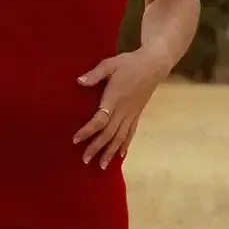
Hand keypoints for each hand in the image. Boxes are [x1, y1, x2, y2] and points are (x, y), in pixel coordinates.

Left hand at [73, 48, 164, 167]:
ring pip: (120, 137)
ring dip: (110, 152)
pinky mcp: (137, 114)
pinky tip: (120, 155)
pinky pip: (131, 133)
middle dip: (96, 148)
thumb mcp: (110, 63)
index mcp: (115, 98)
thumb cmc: (129, 63)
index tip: (75, 140)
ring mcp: (132, 114)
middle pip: (109, 133)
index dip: (88, 131)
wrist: (154, 65)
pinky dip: (125, 145)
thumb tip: (79, 81)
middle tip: (84, 160)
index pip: (100, 120)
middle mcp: (123, 110)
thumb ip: (95, 74)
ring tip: (101, 165)